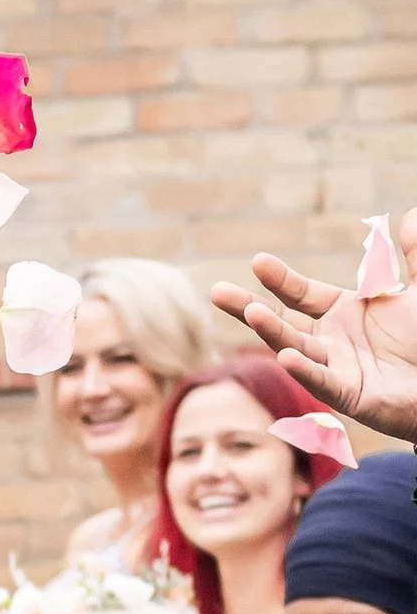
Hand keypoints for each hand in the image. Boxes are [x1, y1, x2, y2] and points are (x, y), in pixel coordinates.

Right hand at [213, 208, 416, 442]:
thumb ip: (413, 256)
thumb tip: (408, 217)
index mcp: (341, 314)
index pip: (301, 294)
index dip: (279, 279)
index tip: (258, 261)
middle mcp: (330, 342)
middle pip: (283, 322)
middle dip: (249, 308)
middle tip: (217, 291)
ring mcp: (336, 370)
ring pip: (296, 349)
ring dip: (273, 332)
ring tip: (251, 312)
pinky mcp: (350, 396)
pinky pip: (322, 383)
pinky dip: (305, 371)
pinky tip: (286, 357)